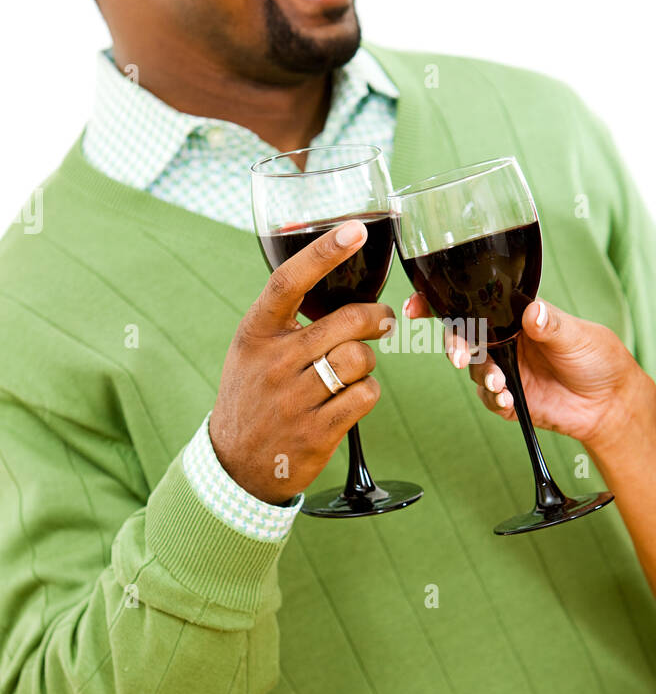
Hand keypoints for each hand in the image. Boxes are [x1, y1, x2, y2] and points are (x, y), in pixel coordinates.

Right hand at [210, 222, 393, 502]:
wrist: (236, 464)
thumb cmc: (254, 393)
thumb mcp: (253, 349)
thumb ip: (286, 318)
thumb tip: (337, 279)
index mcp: (256, 333)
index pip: (288, 281)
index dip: (324, 252)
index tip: (355, 229)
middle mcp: (274, 363)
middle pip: (346, 323)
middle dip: (375, 319)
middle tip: (381, 322)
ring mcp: (294, 400)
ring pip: (361, 360)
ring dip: (368, 362)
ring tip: (354, 368)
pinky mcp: (317, 432)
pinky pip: (366, 395)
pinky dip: (368, 392)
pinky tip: (351, 397)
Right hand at [403, 293, 650, 451]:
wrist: (610, 402)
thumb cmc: (599, 357)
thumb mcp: (578, 335)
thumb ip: (552, 324)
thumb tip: (532, 312)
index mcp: (517, 313)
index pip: (474, 302)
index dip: (441, 301)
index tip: (418, 304)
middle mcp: (505, 339)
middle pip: (464, 335)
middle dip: (455, 344)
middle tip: (460, 355)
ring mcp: (505, 368)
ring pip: (473, 368)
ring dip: (480, 375)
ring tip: (499, 383)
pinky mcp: (510, 397)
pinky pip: (489, 398)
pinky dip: (493, 398)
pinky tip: (507, 398)